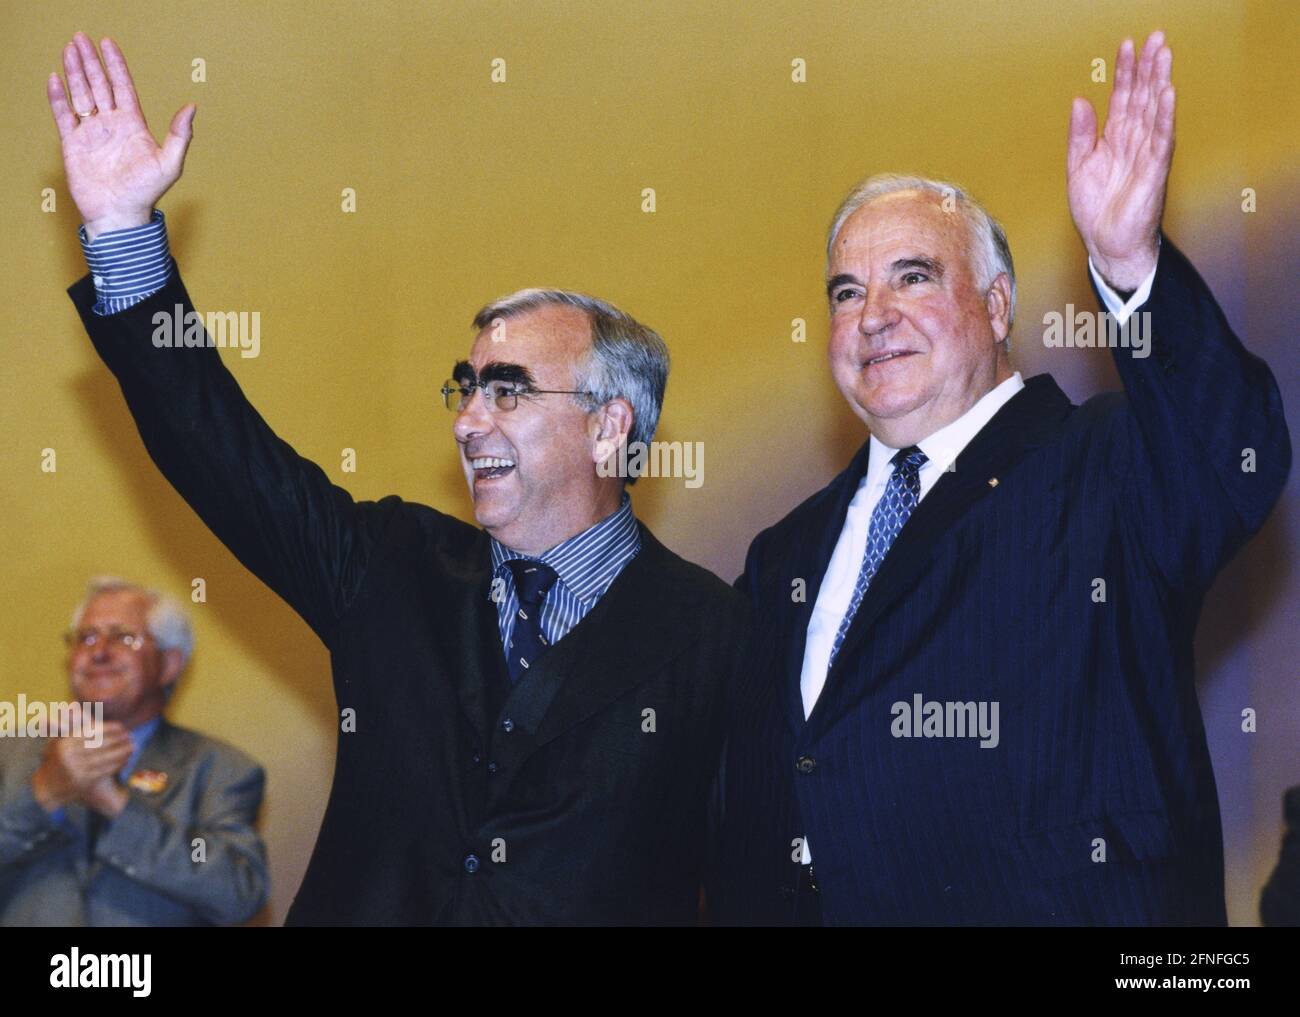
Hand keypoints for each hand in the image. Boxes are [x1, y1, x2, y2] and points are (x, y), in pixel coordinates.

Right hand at [31, 721, 131, 811]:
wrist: (48, 788)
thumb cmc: (57, 759)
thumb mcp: (58, 741)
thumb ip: (68, 724)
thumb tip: (74, 704)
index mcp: (64, 744)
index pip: (92, 733)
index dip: (109, 729)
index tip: (121, 726)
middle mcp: (69, 756)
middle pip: (101, 745)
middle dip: (118, 740)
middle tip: (130, 735)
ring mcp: (76, 770)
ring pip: (105, 758)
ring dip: (122, 752)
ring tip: (133, 746)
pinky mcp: (84, 782)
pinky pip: (105, 770)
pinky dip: (118, 764)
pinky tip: (127, 759)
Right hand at [46, 33, 195, 241]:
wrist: (119, 215)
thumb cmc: (146, 193)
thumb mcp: (170, 163)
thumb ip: (180, 134)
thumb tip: (192, 106)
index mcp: (133, 125)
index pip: (123, 87)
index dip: (116, 65)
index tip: (108, 43)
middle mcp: (112, 124)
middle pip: (99, 85)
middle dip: (90, 61)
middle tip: (81, 38)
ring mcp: (92, 133)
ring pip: (81, 95)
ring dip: (75, 72)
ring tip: (69, 49)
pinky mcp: (73, 144)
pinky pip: (64, 115)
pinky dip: (58, 98)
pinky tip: (55, 79)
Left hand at [1066, 31, 1174, 290]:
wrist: (1107, 244)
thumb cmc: (1096, 209)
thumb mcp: (1078, 167)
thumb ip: (1080, 134)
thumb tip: (1079, 100)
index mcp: (1115, 139)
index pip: (1122, 98)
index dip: (1124, 72)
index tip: (1126, 45)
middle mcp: (1134, 142)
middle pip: (1142, 97)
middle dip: (1147, 67)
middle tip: (1154, 37)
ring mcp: (1147, 155)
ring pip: (1155, 112)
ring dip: (1159, 83)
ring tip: (1163, 55)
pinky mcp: (1155, 172)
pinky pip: (1161, 140)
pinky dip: (1164, 117)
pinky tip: (1167, 95)